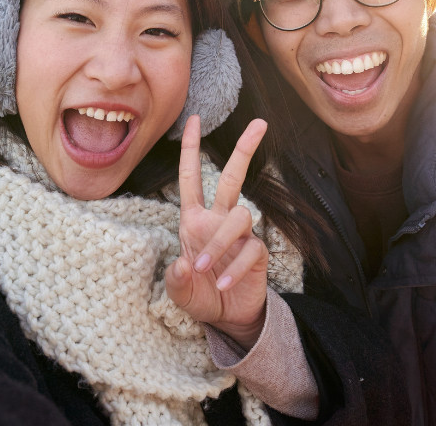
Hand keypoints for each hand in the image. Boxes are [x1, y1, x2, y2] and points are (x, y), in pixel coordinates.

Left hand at [165, 115, 268, 349]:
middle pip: (232, 177)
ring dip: (220, 242)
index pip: (190, 176)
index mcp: (193, 219)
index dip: (191, 148)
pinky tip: (223, 283)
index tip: (194, 118)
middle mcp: (217, 219)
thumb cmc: (199, 294)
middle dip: (244, 149)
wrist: (226, 318)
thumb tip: (184, 263)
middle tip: (260, 123)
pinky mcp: (257, 253)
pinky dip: (234, 267)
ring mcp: (239, 234)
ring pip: (238, 217)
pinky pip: (250, 250)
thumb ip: (176, 279)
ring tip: (207, 270)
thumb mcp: (179, 290)